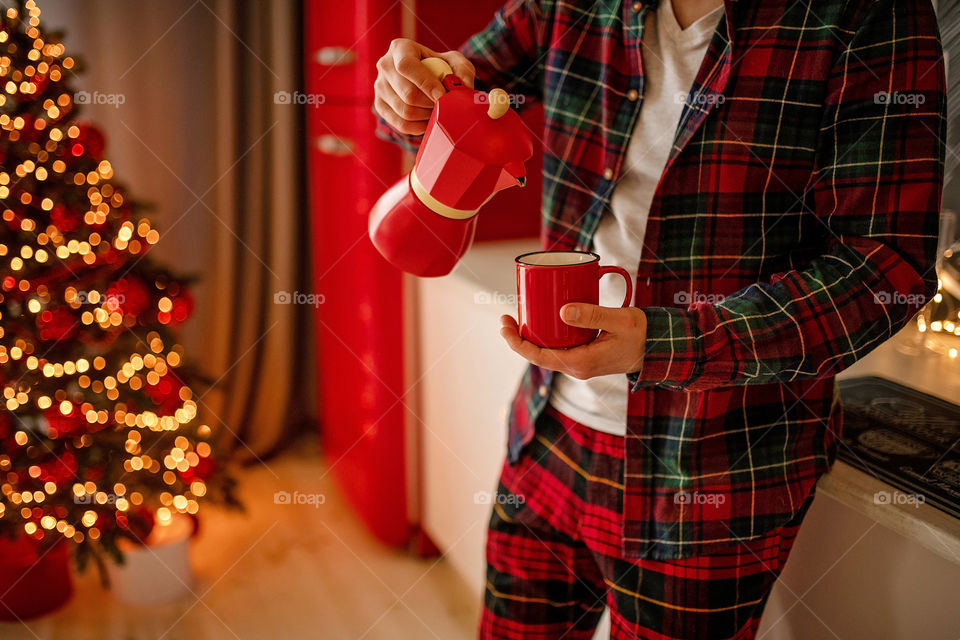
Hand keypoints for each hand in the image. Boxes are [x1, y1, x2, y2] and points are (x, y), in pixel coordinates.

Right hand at [374, 38, 475, 135]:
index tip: (442, 95)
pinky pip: (401, 124)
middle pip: (407, 94)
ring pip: (405, 111)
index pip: (406, 66)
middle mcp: (384, 65)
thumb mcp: (455, 62)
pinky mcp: (380, 105)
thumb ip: (462, 71)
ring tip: (438, 111)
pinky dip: (419, 126)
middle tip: (445, 106)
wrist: (426, 77)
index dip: (425, 83)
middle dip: (431, 104)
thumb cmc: (441, 67)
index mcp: (400, 48)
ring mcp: (379, 86)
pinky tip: (429, 120)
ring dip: (427, 116)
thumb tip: (463, 88)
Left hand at [499, 304, 647, 379]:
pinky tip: (539, 323)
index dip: (517, 343)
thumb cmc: (642, 334)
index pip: (539, 356)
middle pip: (537, 356)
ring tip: (516, 319)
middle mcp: (576, 367)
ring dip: (529, 339)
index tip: (505, 326)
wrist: (658, 349)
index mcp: (581, 362)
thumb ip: (592, 315)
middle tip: (505, 318)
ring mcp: (579, 364)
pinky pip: (557, 349)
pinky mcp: (583, 357)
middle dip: (517, 339)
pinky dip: (544, 337)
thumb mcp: (620, 320)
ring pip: (546, 353)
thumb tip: (561, 311)